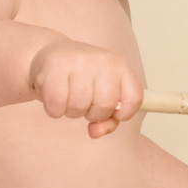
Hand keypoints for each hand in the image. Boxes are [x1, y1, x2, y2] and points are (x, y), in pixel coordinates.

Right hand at [26, 40, 142, 138]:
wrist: (52, 55)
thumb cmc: (81, 78)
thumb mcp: (102, 94)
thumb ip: (107, 119)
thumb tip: (96, 133)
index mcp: (120, 66)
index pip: (134, 98)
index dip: (124, 114)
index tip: (112, 113)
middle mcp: (103, 61)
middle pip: (105, 106)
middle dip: (92, 114)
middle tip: (84, 103)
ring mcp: (79, 61)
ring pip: (79, 106)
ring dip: (71, 112)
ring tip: (68, 98)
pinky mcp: (55, 66)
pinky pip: (57, 104)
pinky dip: (54, 110)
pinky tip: (54, 99)